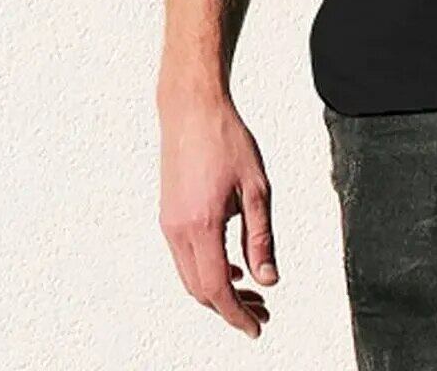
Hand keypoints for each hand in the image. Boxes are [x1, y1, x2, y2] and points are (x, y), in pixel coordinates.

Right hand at [158, 87, 277, 336]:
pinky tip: (231, 265)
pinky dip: (207, 270)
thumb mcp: (256, 188)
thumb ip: (261, 238)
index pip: (217, 289)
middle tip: (261, 312)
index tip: (257, 328)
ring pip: (190, 276)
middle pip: (200, 290)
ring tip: (252, 291)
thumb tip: (268, 280)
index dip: (237, 314)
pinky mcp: (168, 214)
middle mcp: (178, 230)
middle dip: (230, 308)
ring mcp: (169, 223)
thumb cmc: (227, 139)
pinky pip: (185, 257)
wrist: (191, 108)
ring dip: (218, 291)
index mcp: (202, 225)